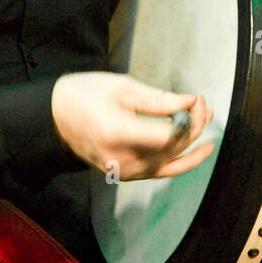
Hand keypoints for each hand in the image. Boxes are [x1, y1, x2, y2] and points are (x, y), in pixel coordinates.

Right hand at [51, 72, 214, 180]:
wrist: (56, 118)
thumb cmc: (85, 96)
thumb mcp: (122, 87)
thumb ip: (159, 99)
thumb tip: (191, 102)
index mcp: (117, 133)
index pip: (169, 136)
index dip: (190, 119)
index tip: (197, 100)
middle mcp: (121, 159)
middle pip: (173, 148)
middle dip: (194, 125)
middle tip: (202, 103)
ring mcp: (124, 171)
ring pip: (171, 162)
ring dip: (192, 142)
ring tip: (205, 119)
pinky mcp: (126, 175)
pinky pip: (162, 172)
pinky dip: (183, 162)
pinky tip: (200, 151)